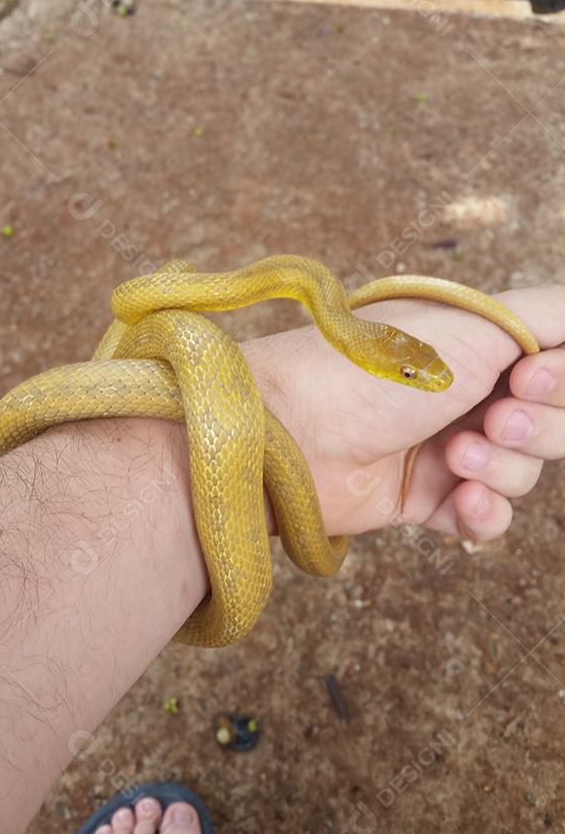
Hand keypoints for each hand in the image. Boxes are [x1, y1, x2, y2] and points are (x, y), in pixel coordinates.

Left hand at [244, 283, 564, 541]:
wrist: (296, 432)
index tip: (525, 377)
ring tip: (453, 459)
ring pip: (525, 472)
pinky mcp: (426, 498)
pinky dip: (483, 515)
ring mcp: (450, 446)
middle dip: (536, 429)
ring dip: (501, 469)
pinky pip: (487, 517)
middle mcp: (472, 391)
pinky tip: (461, 501)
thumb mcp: (476, 322)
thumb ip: (549, 315)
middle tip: (492, 421)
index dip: (559, 382)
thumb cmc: (379, 366)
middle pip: (554, 424)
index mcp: (485, 343)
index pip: (559, 371)